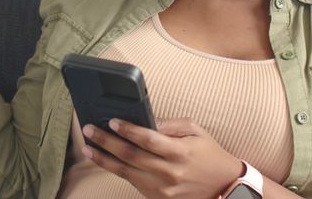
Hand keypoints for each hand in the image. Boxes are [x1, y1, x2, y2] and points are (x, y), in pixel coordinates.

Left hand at [81, 118, 242, 198]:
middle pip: (131, 155)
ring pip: (126, 172)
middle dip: (106, 141)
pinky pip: (132, 182)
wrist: (224, 186)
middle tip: (90, 130)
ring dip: (103, 159)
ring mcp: (162, 189)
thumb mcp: (196, 130)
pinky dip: (116, 170)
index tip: (112, 120)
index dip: (128, 130)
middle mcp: (169, 172)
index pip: (148, 139)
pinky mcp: (158, 198)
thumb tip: (145, 120)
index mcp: (180, 152)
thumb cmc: (209, 154)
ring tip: (88, 147)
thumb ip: (170, 125)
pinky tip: (105, 160)